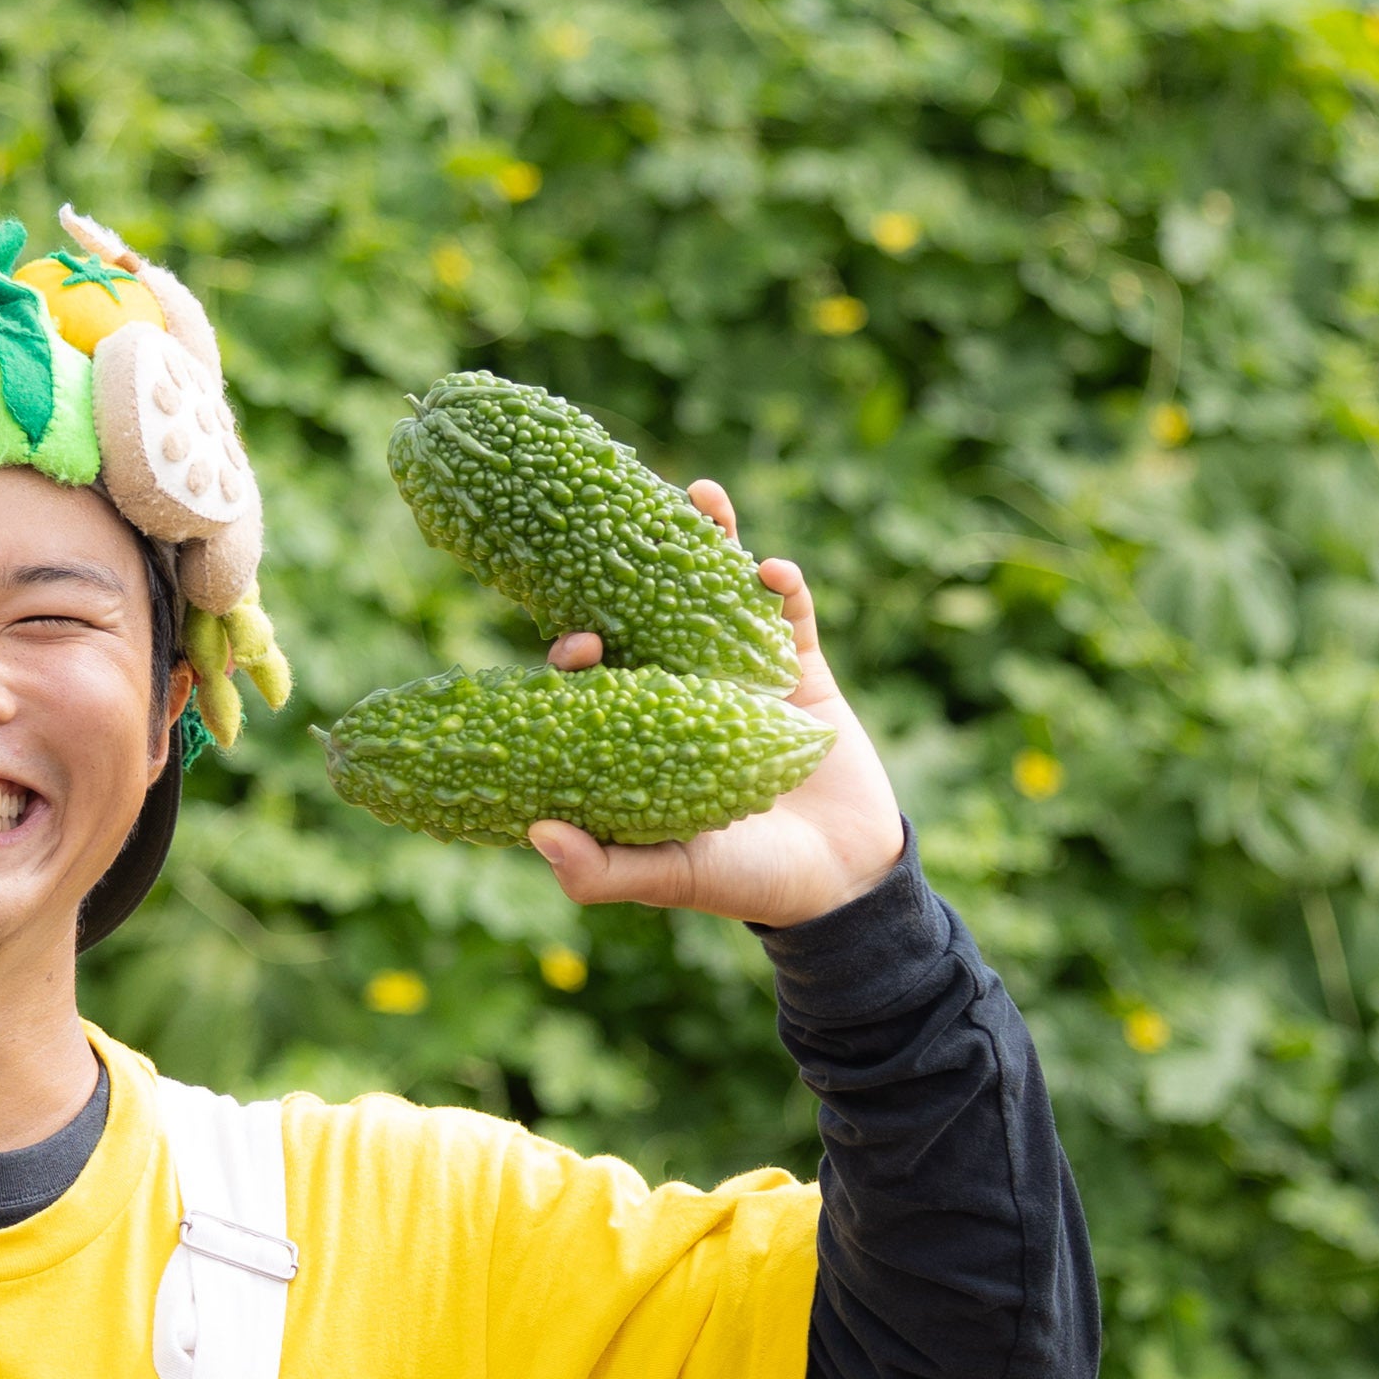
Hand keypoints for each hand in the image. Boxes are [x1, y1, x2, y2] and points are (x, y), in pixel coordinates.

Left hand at [526, 480, 909, 929]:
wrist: (842, 880)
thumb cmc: (742, 882)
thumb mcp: (669, 877)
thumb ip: (602, 870)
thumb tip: (536, 834)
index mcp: (637, 730)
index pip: (593, 677)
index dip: (575, 653)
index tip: (577, 646)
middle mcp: (682, 689)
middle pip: (647, 614)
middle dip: (634, 571)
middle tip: (628, 543)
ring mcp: (742, 673)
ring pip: (716, 594)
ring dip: (711, 542)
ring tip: (701, 495)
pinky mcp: (801, 669)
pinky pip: (791, 614)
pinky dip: (784, 585)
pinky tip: (773, 570)